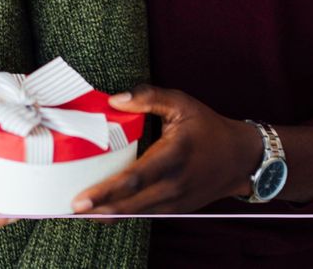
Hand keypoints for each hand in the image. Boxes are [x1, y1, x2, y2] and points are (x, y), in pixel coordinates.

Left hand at [70, 84, 261, 216]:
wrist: (241, 157)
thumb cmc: (208, 127)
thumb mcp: (182, 103)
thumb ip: (149, 97)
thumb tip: (114, 100)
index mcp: (174, 156)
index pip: (134, 179)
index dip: (106, 191)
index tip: (82, 198)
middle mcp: (175, 184)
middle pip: (131, 204)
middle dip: (99, 209)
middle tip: (71, 208)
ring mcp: (177, 201)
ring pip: (137, 213)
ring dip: (109, 215)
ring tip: (82, 212)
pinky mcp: (178, 208)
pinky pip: (147, 214)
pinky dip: (126, 214)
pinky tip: (106, 211)